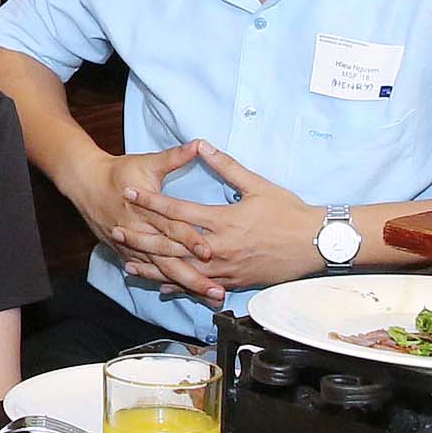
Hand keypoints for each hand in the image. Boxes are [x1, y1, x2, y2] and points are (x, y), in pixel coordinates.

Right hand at [71, 143, 222, 303]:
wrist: (85, 184)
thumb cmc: (119, 172)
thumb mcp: (147, 162)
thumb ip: (174, 157)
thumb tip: (198, 145)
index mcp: (147, 209)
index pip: (173, 228)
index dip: (191, 239)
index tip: (209, 252)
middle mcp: (140, 231)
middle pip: (170, 258)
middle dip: (194, 275)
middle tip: (216, 290)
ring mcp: (132, 245)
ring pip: (160, 270)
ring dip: (183, 284)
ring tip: (205, 295)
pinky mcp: (126, 252)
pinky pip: (147, 271)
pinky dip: (163, 282)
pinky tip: (179, 294)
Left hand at [139, 141, 328, 293]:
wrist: (314, 244)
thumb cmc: (289, 212)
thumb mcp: (258, 185)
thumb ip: (226, 166)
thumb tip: (202, 145)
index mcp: (223, 221)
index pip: (179, 211)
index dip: (152, 202)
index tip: (130, 194)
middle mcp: (220, 248)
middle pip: (172, 244)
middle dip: (142, 238)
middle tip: (116, 231)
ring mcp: (225, 269)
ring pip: (181, 270)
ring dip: (153, 267)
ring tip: (128, 262)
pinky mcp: (233, 282)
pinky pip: (200, 287)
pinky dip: (178, 286)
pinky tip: (160, 286)